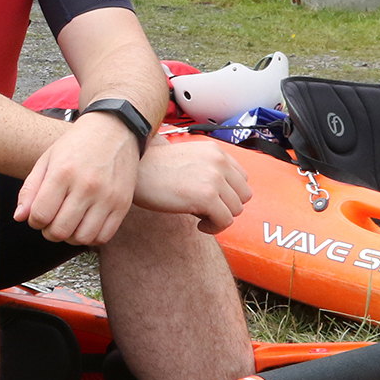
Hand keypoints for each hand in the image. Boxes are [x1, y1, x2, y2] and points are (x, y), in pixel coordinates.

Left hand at [14, 114, 140, 244]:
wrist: (114, 129)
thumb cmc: (76, 145)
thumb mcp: (47, 160)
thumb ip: (30, 189)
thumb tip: (19, 217)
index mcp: (63, 173)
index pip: (40, 215)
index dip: (34, 221)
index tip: (38, 215)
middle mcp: (87, 186)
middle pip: (60, 231)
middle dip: (49, 231)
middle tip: (51, 221)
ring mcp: (108, 196)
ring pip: (81, 238)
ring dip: (69, 237)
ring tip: (67, 223)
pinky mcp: (123, 204)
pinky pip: (103, 236)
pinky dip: (90, 237)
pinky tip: (84, 224)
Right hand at [131, 138, 251, 233]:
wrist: (136, 172)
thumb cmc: (154, 170)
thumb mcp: (188, 160)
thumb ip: (209, 172)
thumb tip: (224, 200)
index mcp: (215, 151)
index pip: (242, 178)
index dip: (229, 194)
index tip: (214, 201)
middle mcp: (219, 162)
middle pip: (243, 195)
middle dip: (227, 206)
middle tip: (207, 211)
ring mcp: (214, 178)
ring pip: (236, 210)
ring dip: (220, 218)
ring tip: (201, 218)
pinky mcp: (207, 196)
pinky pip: (225, 221)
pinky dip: (214, 228)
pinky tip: (198, 224)